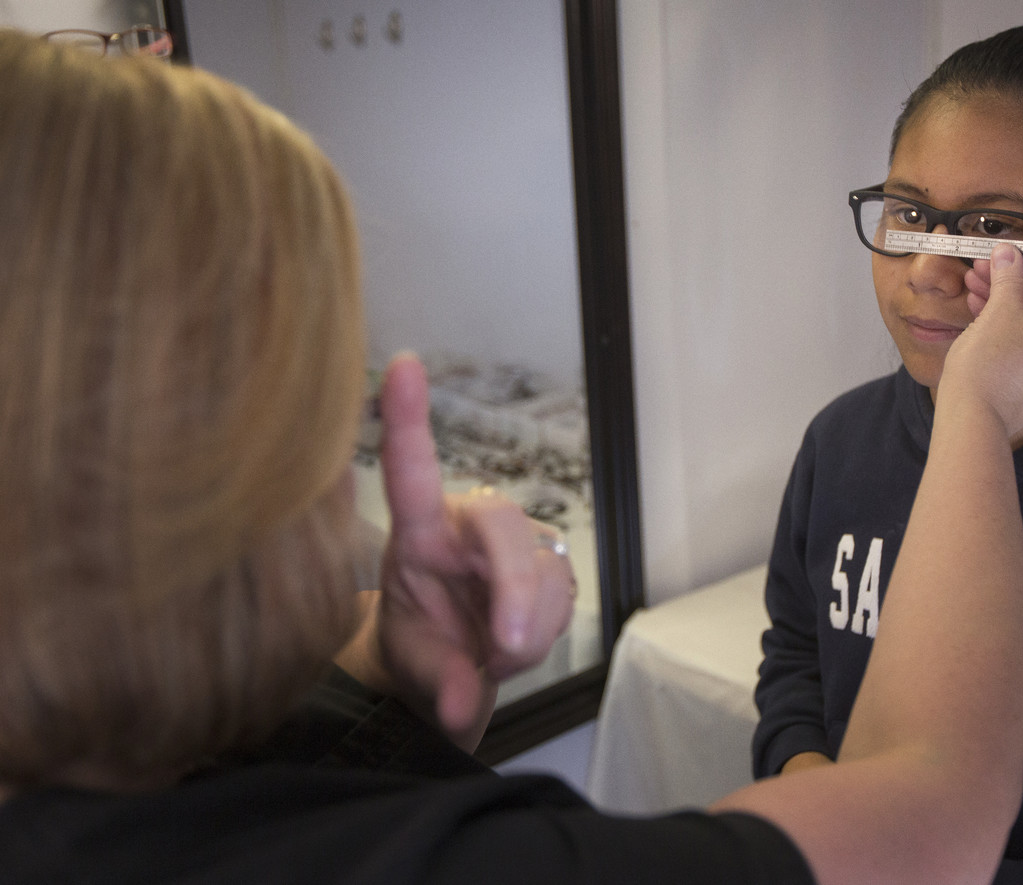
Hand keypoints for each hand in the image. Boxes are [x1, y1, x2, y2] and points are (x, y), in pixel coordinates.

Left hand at [369, 353, 574, 746]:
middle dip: (513, 590)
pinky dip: (543, 631)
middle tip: (501, 648)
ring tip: (491, 652)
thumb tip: (462, 710)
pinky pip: (564, 596)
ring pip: (544, 576)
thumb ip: (438, 683)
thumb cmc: (419, 646)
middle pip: (502, 529)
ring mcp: (514, 542)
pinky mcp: (550, 562)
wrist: (455, 662)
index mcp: (418, 534)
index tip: (402, 366)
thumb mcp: (413, 664)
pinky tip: (517, 639)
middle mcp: (468, 525)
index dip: (407, 419)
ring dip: (526, 629)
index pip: (411, 473)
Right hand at [943, 244, 1022, 437]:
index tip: (1005, 257)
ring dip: (1009, 301)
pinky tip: (982, 312)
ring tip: (974, 288)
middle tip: (983, 269)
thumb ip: (1009, 277)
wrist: (973, 422)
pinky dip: (1015, 325)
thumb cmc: (987, 369)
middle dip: (1015, 281)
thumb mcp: (998, 312)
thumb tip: (1010, 253)